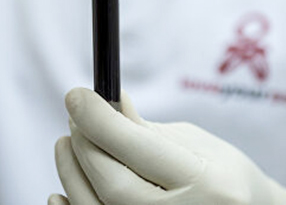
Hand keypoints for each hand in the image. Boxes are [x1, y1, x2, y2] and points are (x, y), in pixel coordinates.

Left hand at [50, 88, 285, 204]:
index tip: (76, 94)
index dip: (99, 118)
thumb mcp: (195, 142)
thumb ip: (146, 129)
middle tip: (75, 118)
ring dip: (72, 172)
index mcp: (204, 182)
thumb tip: (106, 102)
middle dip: (85, 144)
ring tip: (68, 143)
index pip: (137, 147)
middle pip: (112, 182)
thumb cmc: (224, 175)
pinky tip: (62, 190)